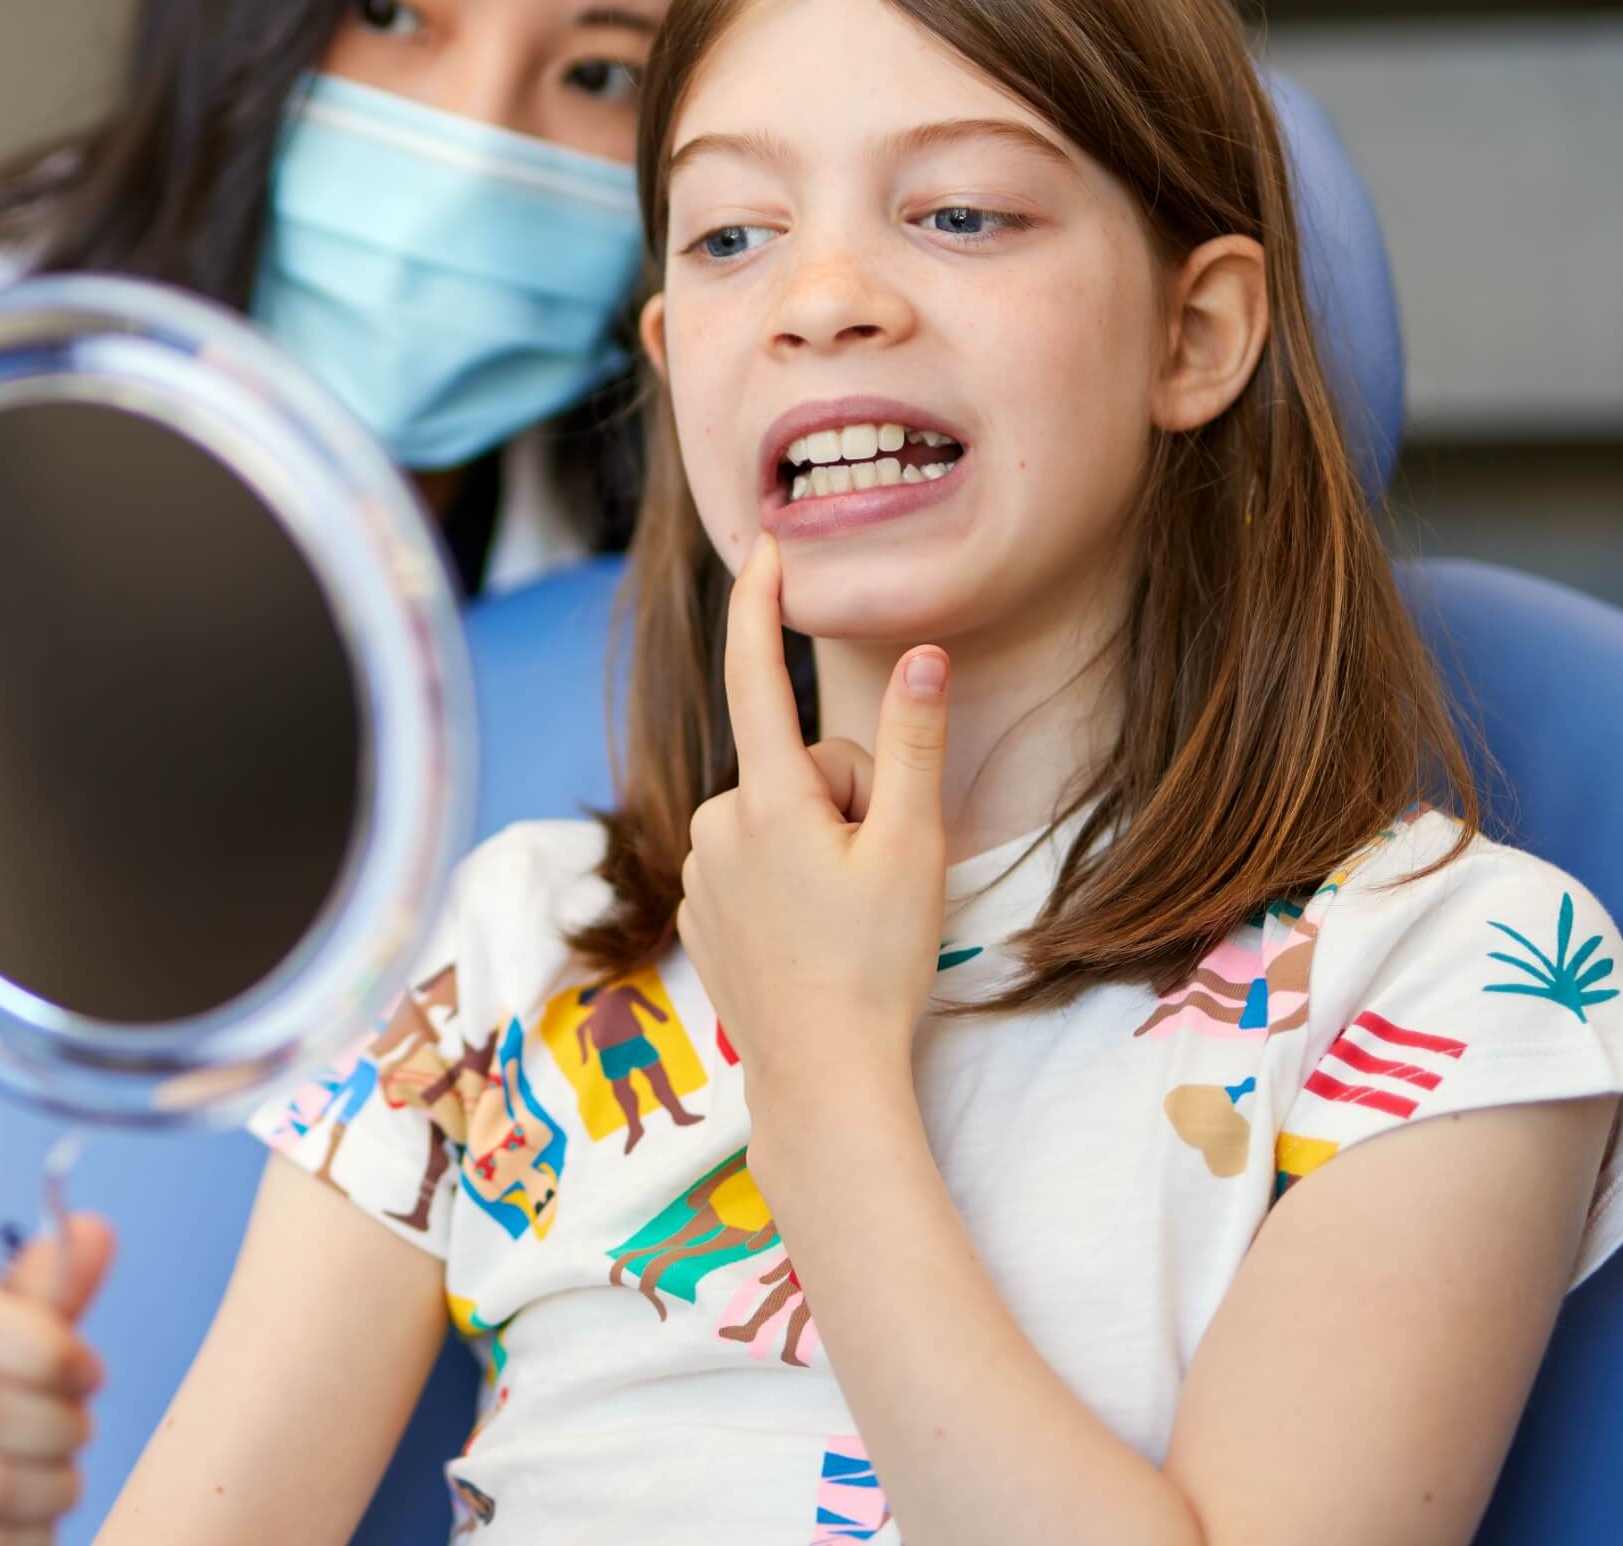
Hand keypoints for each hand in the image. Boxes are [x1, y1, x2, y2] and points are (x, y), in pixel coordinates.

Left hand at [675, 534, 951, 1084]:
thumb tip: (923, 655)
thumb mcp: (911, 847)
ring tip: (842, 914)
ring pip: (780, 816)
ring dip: (820, 845)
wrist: (821, 1075)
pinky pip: (754, 860)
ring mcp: (701, 870)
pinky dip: (789, 881)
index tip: (766, 547)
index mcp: (767, 799)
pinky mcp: (699, 910)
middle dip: (847, 802)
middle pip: (801, 768)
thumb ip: (911, 744)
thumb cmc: (874, 965)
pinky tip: (809, 935)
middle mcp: (717, 822)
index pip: (758, 675)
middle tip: (873, 877)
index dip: (762, 605)